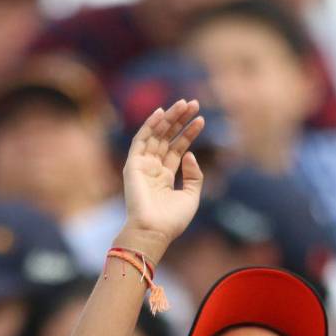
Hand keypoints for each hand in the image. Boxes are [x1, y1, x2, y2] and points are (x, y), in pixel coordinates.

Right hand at [120, 99, 204, 261]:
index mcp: (165, 177)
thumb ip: (194, 175)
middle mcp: (152, 169)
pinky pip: (141, 140)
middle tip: (194, 104)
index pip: (177, 148)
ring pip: (156, 135)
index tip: (201, 120)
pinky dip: (150, 125)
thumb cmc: (172, 220)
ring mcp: (142, 166)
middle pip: (167, 138)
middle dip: (180, 120)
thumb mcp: (191, 196)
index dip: (189, 133)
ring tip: (184, 104)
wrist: (154, 231)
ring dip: (169, 118)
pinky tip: (161, 112)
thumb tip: (190, 154)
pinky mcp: (133, 165)